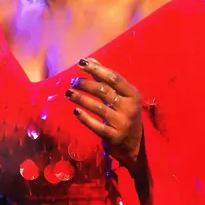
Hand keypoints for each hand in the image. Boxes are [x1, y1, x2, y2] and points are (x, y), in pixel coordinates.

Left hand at [66, 57, 143, 171]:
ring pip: (98, 107)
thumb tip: (90, 60)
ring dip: (81, 98)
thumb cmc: (126, 113)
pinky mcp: (114, 137)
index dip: (96, 69)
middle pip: (104, 91)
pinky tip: (75, 111)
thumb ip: (106, 78)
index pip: (114, 78)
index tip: (81, 63)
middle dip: (85, 84)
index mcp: (133, 95)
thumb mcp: (122, 96)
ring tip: (69, 93)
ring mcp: (122, 123)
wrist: (135, 144)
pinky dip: (84, 118)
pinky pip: (96, 126)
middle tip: (72, 81)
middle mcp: (129, 108)